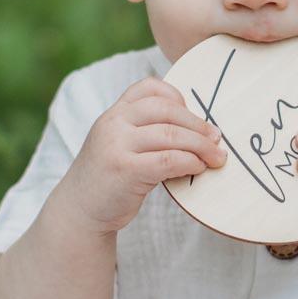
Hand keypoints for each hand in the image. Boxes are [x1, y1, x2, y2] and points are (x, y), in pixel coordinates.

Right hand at [69, 76, 227, 235]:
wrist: (80, 210)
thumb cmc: (110, 178)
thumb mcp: (120, 144)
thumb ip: (145, 131)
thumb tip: (196, 129)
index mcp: (115, 113)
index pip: (149, 87)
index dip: (177, 96)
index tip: (193, 117)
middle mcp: (114, 123)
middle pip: (167, 110)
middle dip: (198, 125)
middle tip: (217, 138)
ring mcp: (117, 146)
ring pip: (171, 135)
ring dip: (201, 145)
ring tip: (216, 157)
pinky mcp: (125, 170)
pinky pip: (167, 160)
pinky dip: (189, 162)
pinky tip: (198, 168)